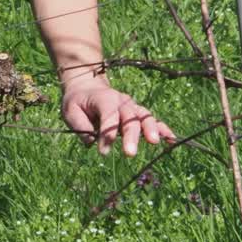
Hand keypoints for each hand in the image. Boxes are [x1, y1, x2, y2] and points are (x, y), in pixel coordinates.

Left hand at [60, 75, 174, 156]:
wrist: (87, 89)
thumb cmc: (77, 102)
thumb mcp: (70, 111)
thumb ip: (80, 125)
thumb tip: (91, 141)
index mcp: (104, 98)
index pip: (108, 116)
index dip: (107, 134)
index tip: (102, 151)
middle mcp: (121, 101)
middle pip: (129, 118)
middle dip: (131, 136)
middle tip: (130, 153)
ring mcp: (132, 106)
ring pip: (144, 117)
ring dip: (150, 129)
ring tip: (155, 142)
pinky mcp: (137, 113)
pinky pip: (152, 120)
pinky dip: (162, 128)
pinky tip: (171, 139)